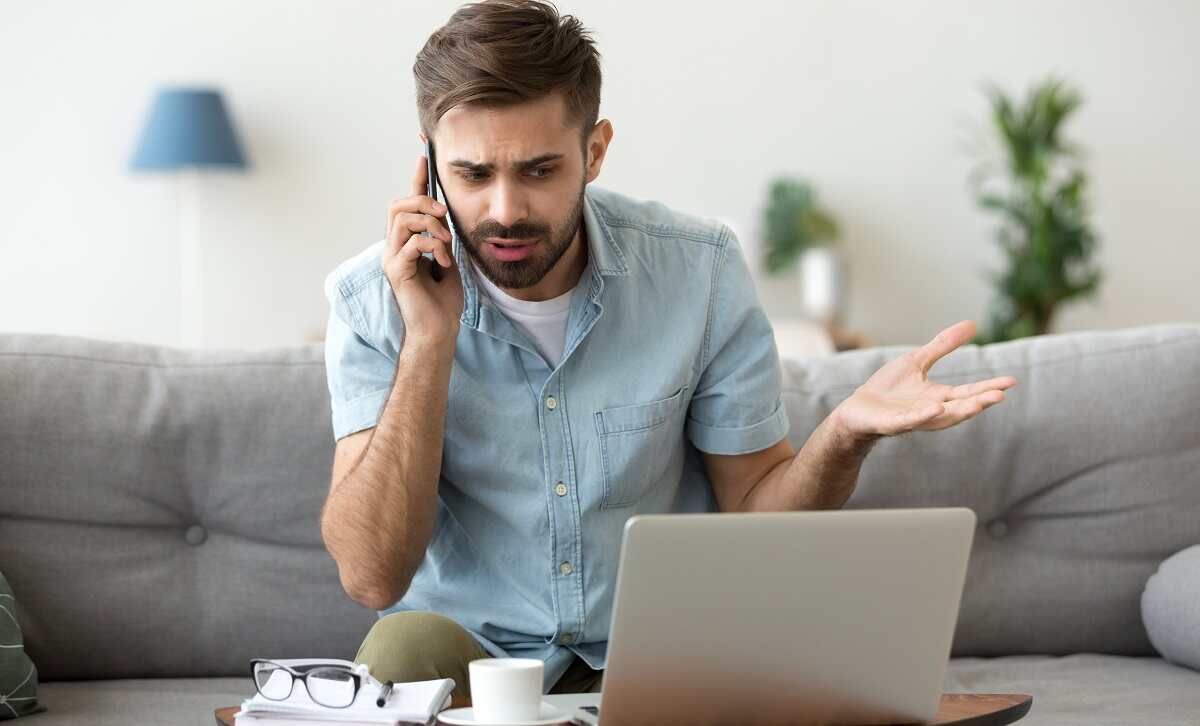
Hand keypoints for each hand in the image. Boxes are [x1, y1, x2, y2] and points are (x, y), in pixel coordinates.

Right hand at [381, 155, 464, 345]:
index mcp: (406, 242)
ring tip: (446, 244)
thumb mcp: (448, 258)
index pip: (407, 204)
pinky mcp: (396, 271)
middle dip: (423, 202)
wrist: (439, 329)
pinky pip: (412, 243)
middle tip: (444, 216)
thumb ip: (442, 235)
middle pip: (398, 205)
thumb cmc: (443, 299)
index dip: (416, 179)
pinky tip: (442, 262)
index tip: (424, 155)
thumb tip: (444, 213)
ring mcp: (391, 258)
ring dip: (430, 225)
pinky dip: (433, 246)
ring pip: (402, 219)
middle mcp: (393, 247)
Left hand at [831, 320, 1016, 440]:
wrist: (857, 409)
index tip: (1011, 381)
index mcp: (938, 396)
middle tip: (1001, 395)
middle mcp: (930, 410)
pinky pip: (909, 421)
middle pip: (960, 407)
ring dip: (959, 412)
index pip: (968, 392)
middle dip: (980, 402)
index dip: (988, 387)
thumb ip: (943, 346)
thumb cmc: (888, 388)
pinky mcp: (891, 423)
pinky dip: (922, 416)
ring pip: (940, 418)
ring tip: (978, 404)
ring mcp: (912, 418)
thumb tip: (972, 324)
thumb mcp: (918, 361)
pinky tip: (935, 408)